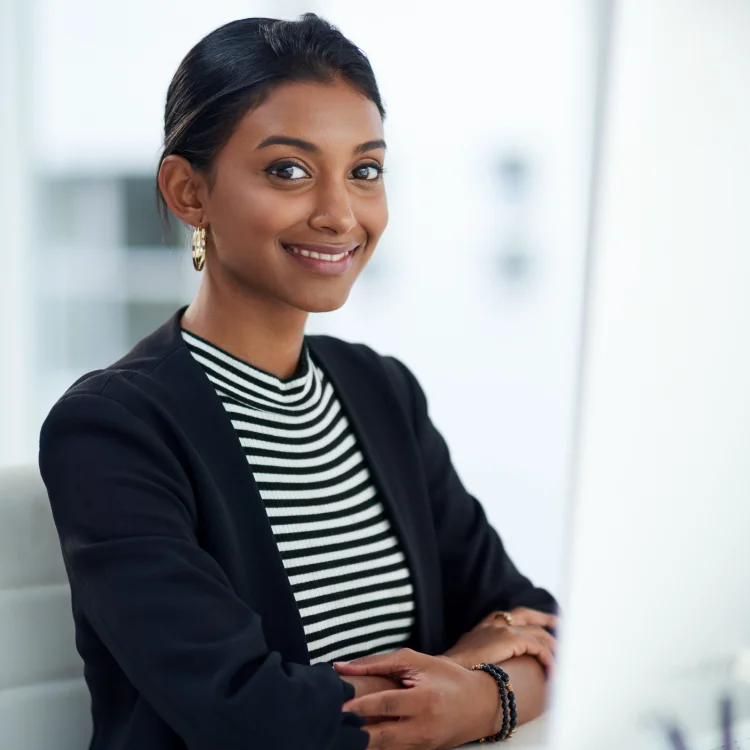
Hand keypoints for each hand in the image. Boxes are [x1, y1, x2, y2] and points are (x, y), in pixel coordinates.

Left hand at [334, 649, 500, 748]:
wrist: (480, 705)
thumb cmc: (446, 677)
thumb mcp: (416, 661)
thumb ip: (378, 663)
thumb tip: (341, 666)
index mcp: (424, 700)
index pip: (385, 704)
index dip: (358, 705)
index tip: (335, 703)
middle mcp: (423, 728)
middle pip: (380, 736)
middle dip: (353, 731)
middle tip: (329, 722)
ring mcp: (421, 746)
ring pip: (382, 749)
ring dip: (359, 741)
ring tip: (336, 730)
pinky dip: (371, 745)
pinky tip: (355, 736)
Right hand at [442, 608, 556, 672]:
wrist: (447, 670)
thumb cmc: (456, 669)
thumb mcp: (470, 654)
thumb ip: (483, 651)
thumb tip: (492, 663)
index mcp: (487, 625)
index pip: (513, 615)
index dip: (531, 618)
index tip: (543, 623)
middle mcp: (496, 623)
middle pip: (528, 616)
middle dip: (547, 620)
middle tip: (561, 625)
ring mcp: (504, 629)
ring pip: (538, 634)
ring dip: (553, 648)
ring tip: (563, 659)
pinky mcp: (511, 639)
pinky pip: (539, 647)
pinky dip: (549, 659)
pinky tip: (553, 670)